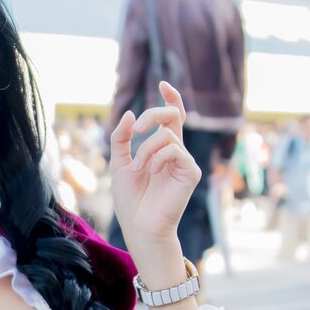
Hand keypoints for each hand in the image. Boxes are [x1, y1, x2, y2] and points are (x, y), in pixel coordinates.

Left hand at [109, 82, 200, 247]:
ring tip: (138, 169)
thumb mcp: (118, 163)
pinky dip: (157, 157)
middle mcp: (176, 152)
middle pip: (173, 116)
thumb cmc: (130, 199)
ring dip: (145, 149)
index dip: (171, 98)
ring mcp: (185, 162)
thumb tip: (132, 114)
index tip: (162, 83)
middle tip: (138, 129)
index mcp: (161, 148)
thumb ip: (121, 138)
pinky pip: (175, 150)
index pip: (172, 117)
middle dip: (154, 114)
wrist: (139, 226)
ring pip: (167, 135)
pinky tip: (152, 171)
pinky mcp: (191, 172)